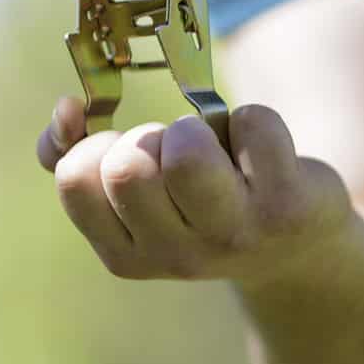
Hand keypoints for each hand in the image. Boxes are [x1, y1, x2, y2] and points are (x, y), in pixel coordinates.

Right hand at [35, 97, 355, 285]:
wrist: (297, 250)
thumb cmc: (203, 206)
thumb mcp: (138, 200)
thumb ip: (77, 155)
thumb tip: (66, 108)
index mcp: (126, 255)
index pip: (76, 179)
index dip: (97, 147)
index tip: (128, 153)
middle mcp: (177, 256)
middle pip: (128, 165)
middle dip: (148, 137)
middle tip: (177, 154)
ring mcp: (234, 234)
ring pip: (187, 150)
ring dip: (196, 127)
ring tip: (214, 149)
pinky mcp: (286, 205)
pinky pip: (252, 124)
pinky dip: (253, 119)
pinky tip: (262, 151)